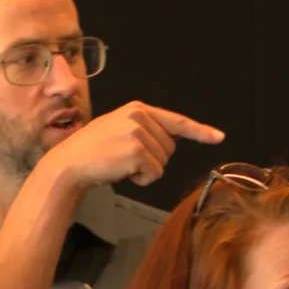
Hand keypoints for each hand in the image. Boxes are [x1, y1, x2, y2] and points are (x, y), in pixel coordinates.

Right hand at [38, 101, 224, 192]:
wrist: (69, 164)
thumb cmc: (93, 152)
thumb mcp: (119, 130)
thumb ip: (146, 130)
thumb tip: (174, 138)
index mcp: (138, 108)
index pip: (176, 121)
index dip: (200, 131)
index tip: (219, 137)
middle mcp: (140, 116)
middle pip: (170, 148)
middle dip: (153, 160)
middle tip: (124, 159)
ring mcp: (139, 132)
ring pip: (163, 163)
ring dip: (145, 171)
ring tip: (119, 164)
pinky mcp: (137, 150)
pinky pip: (154, 174)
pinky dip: (140, 179)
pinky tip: (120, 172)